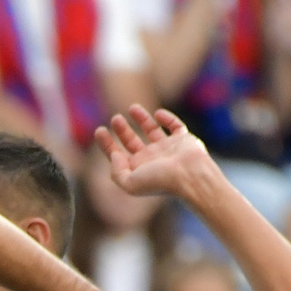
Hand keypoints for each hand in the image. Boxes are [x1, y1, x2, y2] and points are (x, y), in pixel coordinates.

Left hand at [94, 105, 221, 204]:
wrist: (191, 175)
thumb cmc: (161, 181)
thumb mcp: (130, 183)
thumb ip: (116, 171)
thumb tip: (114, 155)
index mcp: (138, 169)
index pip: (118, 155)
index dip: (107, 143)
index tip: (99, 130)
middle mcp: (151, 159)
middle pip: (132, 142)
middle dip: (122, 130)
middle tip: (115, 118)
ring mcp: (168, 148)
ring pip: (152, 131)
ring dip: (141, 119)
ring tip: (132, 107)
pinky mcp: (183, 139)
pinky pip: (174, 126)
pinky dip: (167, 118)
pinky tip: (158, 114)